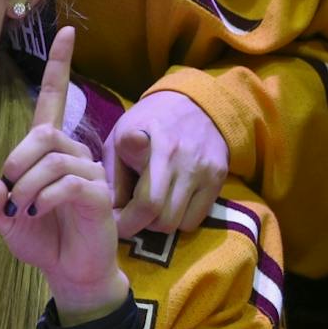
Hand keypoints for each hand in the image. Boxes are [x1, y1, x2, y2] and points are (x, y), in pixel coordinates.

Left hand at [0, 26, 124, 323]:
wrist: (69, 272)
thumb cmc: (41, 239)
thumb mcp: (4, 220)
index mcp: (50, 152)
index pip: (55, 100)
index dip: (60, 66)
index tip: (68, 31)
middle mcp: (73, 156)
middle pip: (44, 132)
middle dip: (18, 159)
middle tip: (9, 192)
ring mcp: (90, 174)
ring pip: (53, 159)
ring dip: (28, 185)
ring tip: (22, 210)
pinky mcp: (100, 197)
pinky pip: (70, 183)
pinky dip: (45, 198)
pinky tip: (37, 212)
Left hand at [109, 88, 228, 238]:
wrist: (194, 102)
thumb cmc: (147, 122)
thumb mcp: (119, 136)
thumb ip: (112, 173)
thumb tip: (109, 210)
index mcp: (154, 148)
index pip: (146, 202)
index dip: (126, 220)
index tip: (113, 221)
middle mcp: (184, 161)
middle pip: (163, 219)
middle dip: (140, 226)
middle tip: (128, 217)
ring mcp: (204, 171)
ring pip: (179, 223)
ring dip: (158, 224)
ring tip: (147, 209)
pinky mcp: (218, 179)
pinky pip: (197, 218)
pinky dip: (179, 220)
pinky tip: (168, 204)